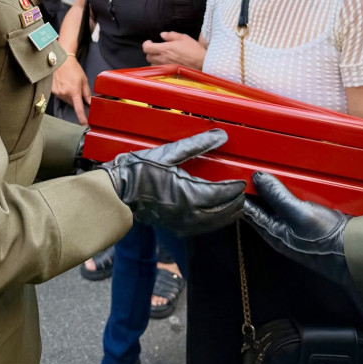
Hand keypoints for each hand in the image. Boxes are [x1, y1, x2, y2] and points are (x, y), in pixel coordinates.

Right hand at [52, 56, 90, 124]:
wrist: (62, 60)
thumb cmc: (74, 69)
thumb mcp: (84, 80)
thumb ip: (87, 94)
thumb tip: (90, 103)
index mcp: (74, 91)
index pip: (78, 108)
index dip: (82, 118)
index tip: (84, 124)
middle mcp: (65, 93)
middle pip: (72, 103)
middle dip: (75, 99)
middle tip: (76, 88)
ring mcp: (57, 92)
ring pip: (65, 100)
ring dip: (68, 95)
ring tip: (69, 84)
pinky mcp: (52, 90)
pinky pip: (59, 96)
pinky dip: (62, 92)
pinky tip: (63, 84)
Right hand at [103, 129, 244, 234]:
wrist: (117, 191)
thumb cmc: (139, 170)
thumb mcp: (169, 153)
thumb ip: (197, 145)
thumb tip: (220, 135)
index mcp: (189, 194)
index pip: (221, 193)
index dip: (235, 188)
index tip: (243, 182)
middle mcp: (188, 213)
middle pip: (222, 212)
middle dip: (236, 203)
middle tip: (245, 194)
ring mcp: (181, 223)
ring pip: (213, 223)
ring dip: (227, 215)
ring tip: (237, 206)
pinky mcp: (174, 227)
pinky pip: (201, 228)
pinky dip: (213, 222)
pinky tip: (215, 215)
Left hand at [142, 32, 205, 68]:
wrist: (203, 63)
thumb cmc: (194, 50)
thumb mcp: (184, 38)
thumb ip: (171, 35)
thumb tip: (162, 35)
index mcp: (165, 49)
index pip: (147, 48)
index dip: (146, 44)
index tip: (150, 41)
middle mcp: (163, 59)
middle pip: (148, 57)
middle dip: (150, 52)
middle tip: (156, 48)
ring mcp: (166, 67)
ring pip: (152, 65)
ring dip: (154, 60)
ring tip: (161, 56)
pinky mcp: (170, 73)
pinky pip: (160, 70)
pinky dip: (159, 67)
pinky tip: (166, 63)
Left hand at [244, 172, 350, 284]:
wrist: (356, 252)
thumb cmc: (326, 241)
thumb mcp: (298, 214)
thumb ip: (276, 195)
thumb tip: (257, 178)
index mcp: (272, 230)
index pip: (247, 209)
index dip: (240, 191)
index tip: (235, 173)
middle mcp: (280, 228)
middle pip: (260, 204)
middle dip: (255, 187)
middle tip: (250, 167)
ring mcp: (293, 225)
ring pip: (276, 203)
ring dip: (272, 187)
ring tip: (266, 170)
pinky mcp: (307, 220)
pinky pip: (292, 202)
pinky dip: (289, 191)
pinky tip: (290, 181)